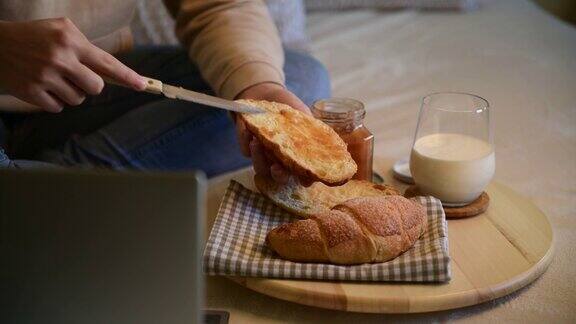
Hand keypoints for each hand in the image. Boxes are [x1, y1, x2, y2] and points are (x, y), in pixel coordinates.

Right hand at [0, 18, 145, 112]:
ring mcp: (45, 77)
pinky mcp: (32, 92)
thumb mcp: (60, 30)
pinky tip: (41, 87)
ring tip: (54, 79)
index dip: (127, 76)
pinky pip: (58, 108)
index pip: (106, 62)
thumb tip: (113, 73)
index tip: (142, 85)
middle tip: (75, 76)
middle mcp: (60, 58)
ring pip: (78, 99)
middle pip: (96, 87)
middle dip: (90, 85)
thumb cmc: (34, 37)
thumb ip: (86, 48)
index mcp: (69, 40)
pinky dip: (53, 101)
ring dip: (70, 93)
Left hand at [236, 82, 312, 185]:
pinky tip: (247, 128)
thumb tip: (327, 138)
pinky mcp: (248, 148)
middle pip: (280, 178)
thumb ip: (311, 127)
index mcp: (298, 156)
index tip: (304, 179)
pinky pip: (245, 151)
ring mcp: (264, 157)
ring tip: (256, 142)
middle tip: (276, 168)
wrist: (267, 94)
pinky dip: (245, 140)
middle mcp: (282, 161)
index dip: (306, 180)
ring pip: (260, 169)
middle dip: (279, 175)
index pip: (304, 175)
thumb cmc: (290, 107)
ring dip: (259, 158)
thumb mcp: (304, 114)